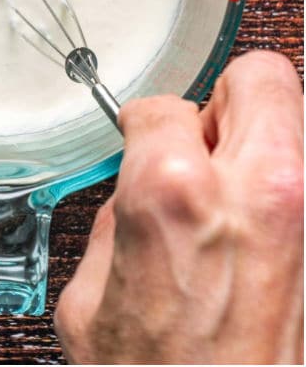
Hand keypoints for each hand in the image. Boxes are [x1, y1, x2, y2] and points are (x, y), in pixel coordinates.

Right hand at [55, 50, 302, 363]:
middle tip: (204, 144)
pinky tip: (254, 243)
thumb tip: (140, 195)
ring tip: (233, 200)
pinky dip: (283, 196)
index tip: (144, 149)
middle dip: (225, 103)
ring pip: (300, 125)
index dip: (144, 131)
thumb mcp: (91, 299)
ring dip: (263, 147)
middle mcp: (258, 192)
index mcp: (174, 194)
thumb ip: (119, 223)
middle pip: (260, 76)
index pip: (163, 104)